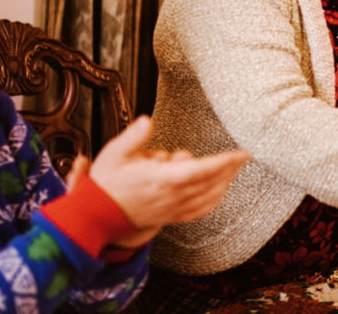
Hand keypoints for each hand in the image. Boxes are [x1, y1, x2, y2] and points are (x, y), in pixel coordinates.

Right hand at [80, 116, 249, 246]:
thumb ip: (133, 137)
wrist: (95, 216)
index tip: (241, 153)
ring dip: (224, 183)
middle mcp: (172, 195)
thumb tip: (147, 121)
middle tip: (242, 157)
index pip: (202, 169)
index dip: (224, 162)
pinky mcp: (169, 217)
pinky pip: (198, 212)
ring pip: (208, 198)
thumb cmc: (105, 186)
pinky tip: (219, 194)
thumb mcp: (114, 154)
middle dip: (230, 169)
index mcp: (162, 178)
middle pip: (211, 182)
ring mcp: (172, 208)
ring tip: (234, 170)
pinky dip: (212, 202)